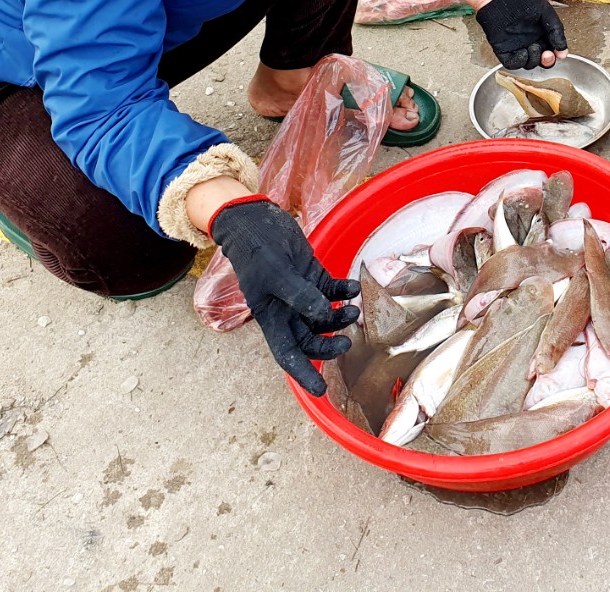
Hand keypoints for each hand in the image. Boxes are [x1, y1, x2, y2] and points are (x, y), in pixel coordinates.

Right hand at [210, 197, 358, 396]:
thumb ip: (300, 295)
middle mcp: (287, 310)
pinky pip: (332, 290)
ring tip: (353, 310)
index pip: (288, 354)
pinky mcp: (312, 274)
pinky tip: (353, 288)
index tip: (320, 391)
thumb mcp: (275, 273)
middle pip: (310, 338)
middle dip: (329, 344)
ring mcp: (301, 292)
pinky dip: (344, 292)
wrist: (256, 220)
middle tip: (347, 342)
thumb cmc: (258, 249)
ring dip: (340, 317)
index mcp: (271, 317)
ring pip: (324, 316)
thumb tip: (323, 316)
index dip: (304, 374)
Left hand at [475, 0, 568, 69]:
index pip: (551, 49)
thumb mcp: (546, 12)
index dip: (556, 54)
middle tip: (548, 55)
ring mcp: (517, 45)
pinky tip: (523, 52)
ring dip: (534, 59)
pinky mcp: (503, 48)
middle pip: (541, 59)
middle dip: (547, 60)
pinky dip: (519, 61)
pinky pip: (512, 62)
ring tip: (534, 47)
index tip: (560, 53)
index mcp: (541, 31)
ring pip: (528, 63)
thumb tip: (563, 50)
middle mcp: (529, 39)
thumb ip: (556, 31)